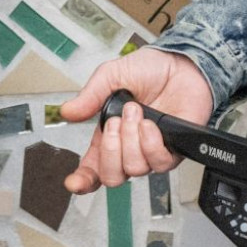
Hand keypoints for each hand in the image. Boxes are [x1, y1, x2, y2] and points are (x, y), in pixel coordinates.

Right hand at [61, 49, 214, 194]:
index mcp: (109, 135)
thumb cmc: (149, 70)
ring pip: (134, 169)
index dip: (82, 180)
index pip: (93, 168)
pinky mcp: (174, 151)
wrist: (179, 64)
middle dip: (110, 151)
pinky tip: (149, 125)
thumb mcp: (111, 76)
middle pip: (112, 177)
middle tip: (115, 123)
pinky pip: (159, 163)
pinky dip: (150, 143)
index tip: (73, 182)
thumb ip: (90, 96)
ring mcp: (151, 151)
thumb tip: (67, 111)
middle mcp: (130, 148)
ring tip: (136, 113)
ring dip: (131, 139)